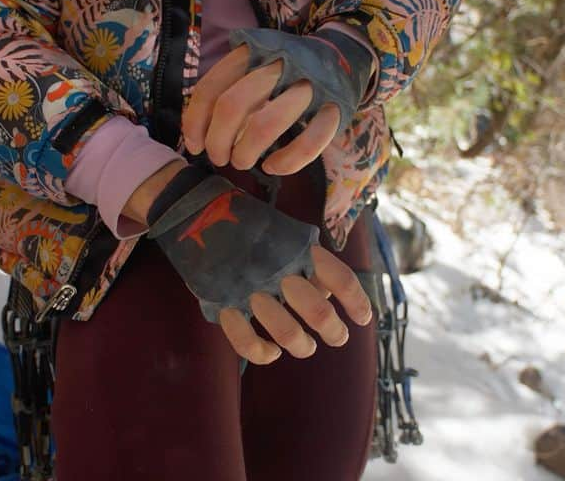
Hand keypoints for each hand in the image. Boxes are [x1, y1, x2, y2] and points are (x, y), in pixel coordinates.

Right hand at [143, 171, 372, 363]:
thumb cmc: (251, 224)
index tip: (365, 319)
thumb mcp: (286, 232)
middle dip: (334, 332)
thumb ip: (307, 260)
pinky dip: (263, 354)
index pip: (340, 278)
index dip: (357, 302)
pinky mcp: (223, 303)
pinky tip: (272, 353)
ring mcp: (250, 288)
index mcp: (298, 248)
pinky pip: (247, 342)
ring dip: (302, 345)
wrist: (199, 211)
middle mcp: (278, 269)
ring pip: (287, 333)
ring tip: (307, 347)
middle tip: (338, 338)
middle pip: (318, 312)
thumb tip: (330, 294)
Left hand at [181, 43, 341, 174]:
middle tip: (219, 157)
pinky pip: (308, 142)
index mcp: (255, 50)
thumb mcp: (256, 65)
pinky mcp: (335, 108)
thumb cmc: (287, 70)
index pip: (213, 87)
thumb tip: (196, 134)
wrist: (344, 54)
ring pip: (266, 123)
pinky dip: (286, 162)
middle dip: (218, 140)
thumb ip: (229, 88)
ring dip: (245, 152)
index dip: (196, 121)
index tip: (195, 146)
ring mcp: (310, 85)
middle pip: (233, 105)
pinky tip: (273, 167)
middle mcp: (281, 63)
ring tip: (241, 162)